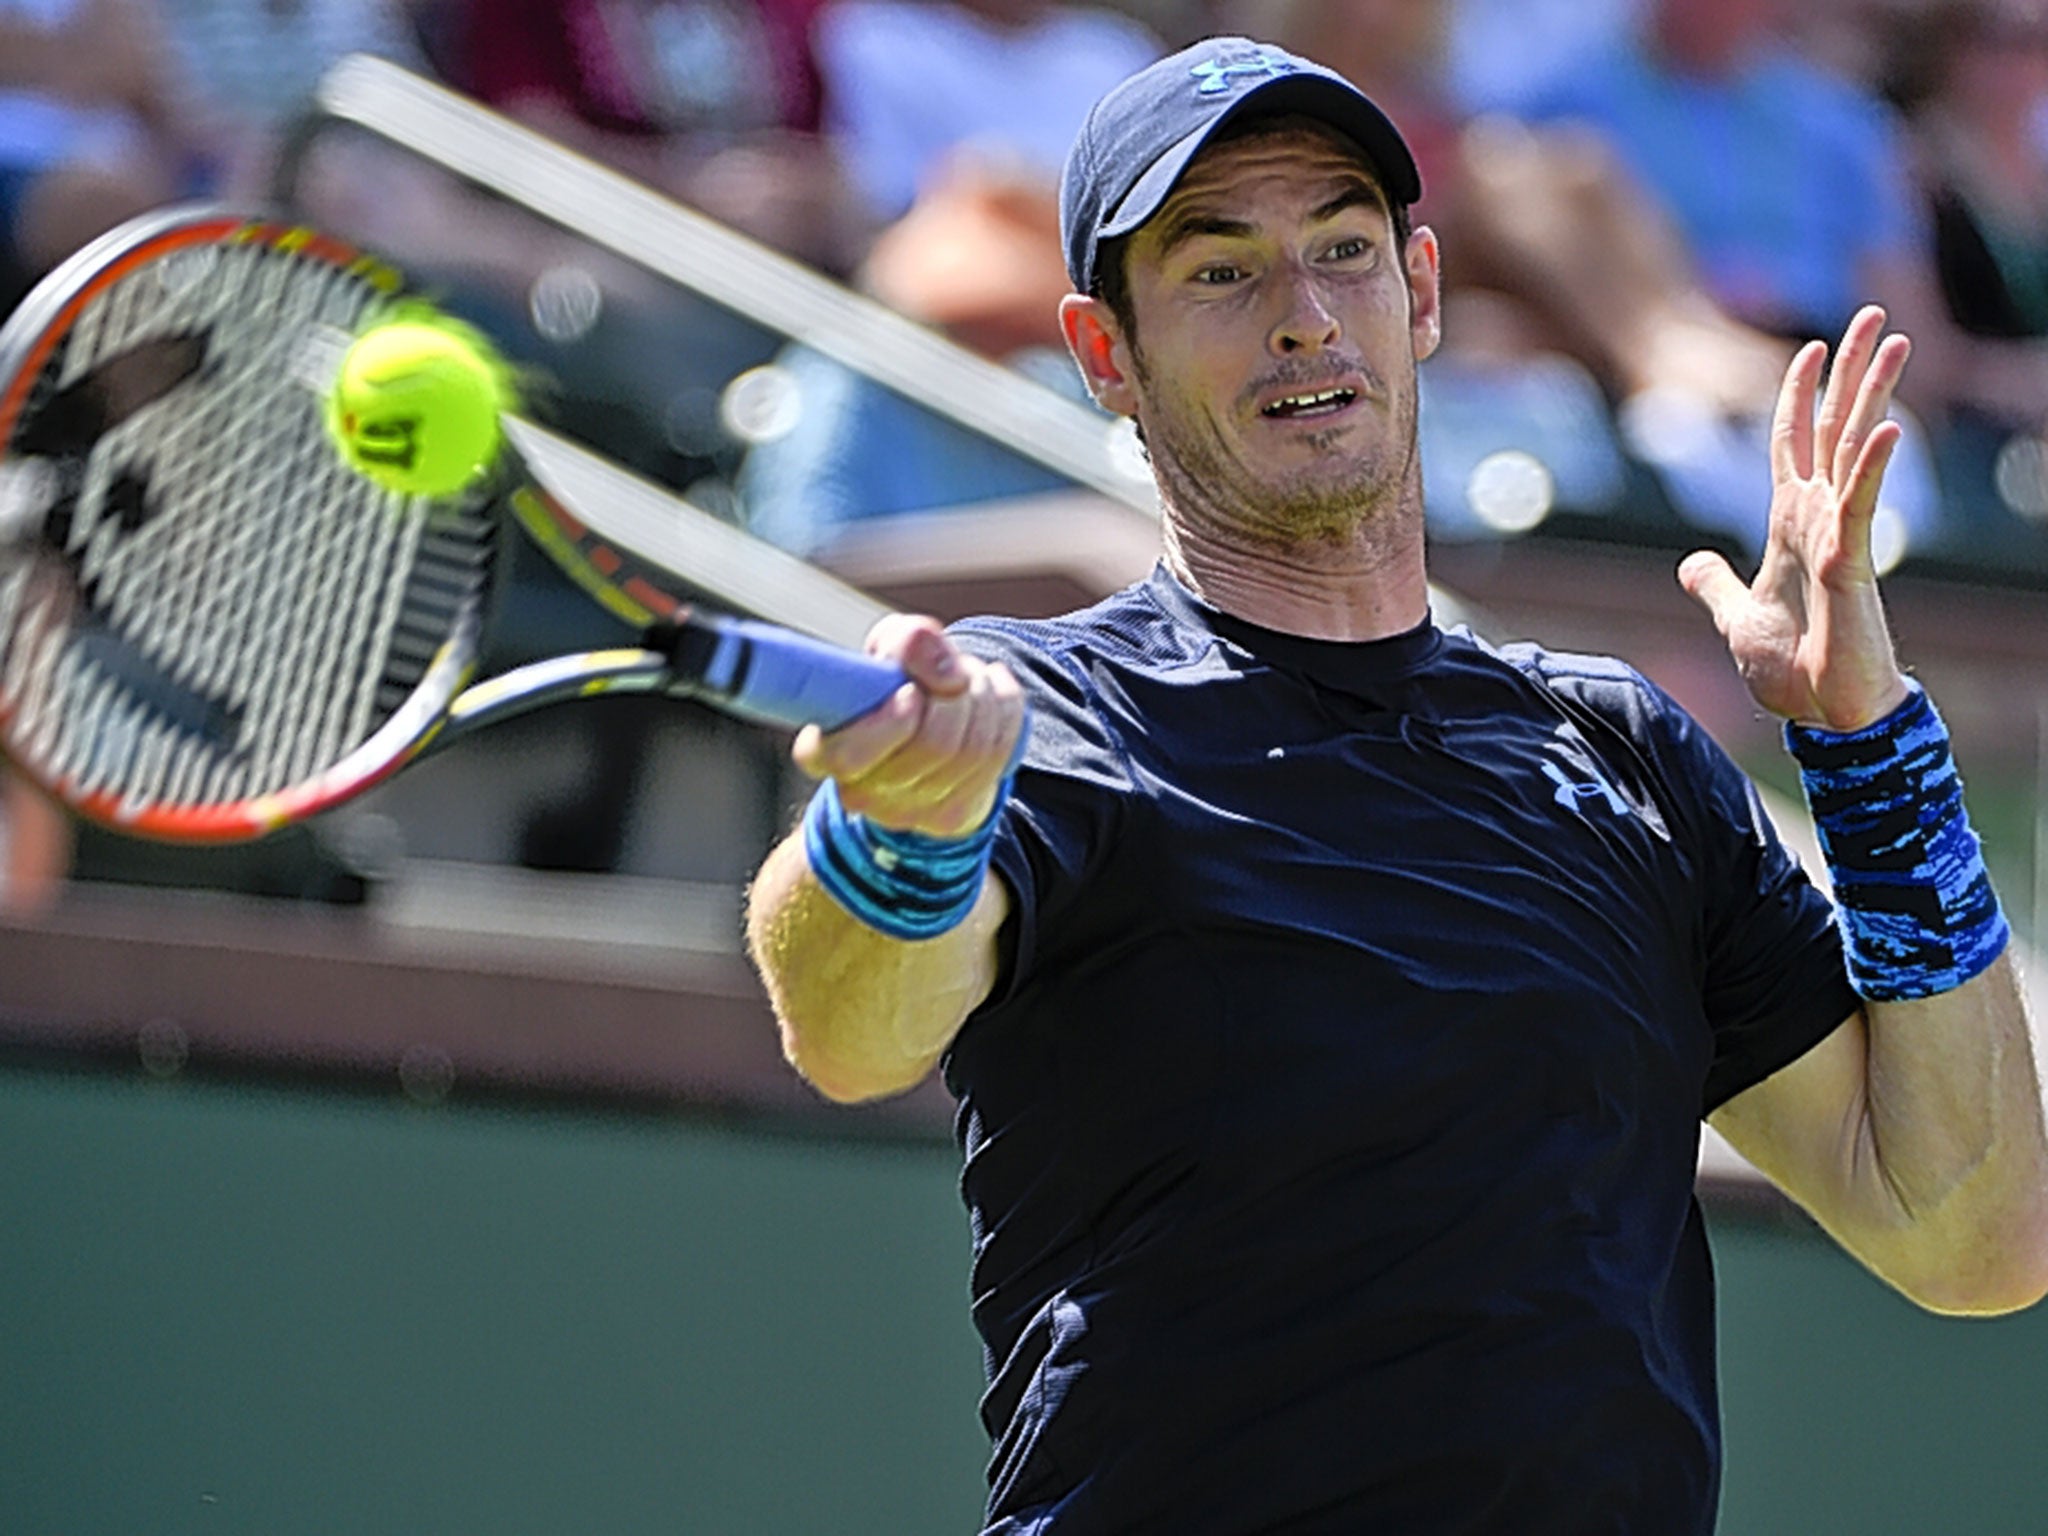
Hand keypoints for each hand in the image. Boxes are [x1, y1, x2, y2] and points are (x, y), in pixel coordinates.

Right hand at [793, 614, 1025, 837]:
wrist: (920, 736)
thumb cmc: (891, 688)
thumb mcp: (885, 650)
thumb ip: (906, 643)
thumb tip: (950, 673)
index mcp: (825, 753)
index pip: (851, 756)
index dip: (892, 721)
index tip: (911, 692)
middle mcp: (863, 793)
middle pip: (932, 745)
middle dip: (955, 693)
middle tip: (954, 671)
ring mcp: (910, 813)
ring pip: (972, 750)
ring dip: (982, 697)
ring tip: (970, 677)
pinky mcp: (951, 818)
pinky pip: (999, 754)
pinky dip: (1006, 710)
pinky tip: (992, 694)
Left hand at [1678, 305, 1913, 730]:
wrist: (1822, 715)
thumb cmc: (1791, 670)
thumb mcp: (1734, 617)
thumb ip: (1715, 585)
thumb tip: (1692, 563)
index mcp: (1789, 523)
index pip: (1793, 442)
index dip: (1799, 394)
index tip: (1812, 346)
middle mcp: (1819, 517)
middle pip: (1836, 427)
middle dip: (1852, 370)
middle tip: (1874, 314)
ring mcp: (1838, 535)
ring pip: (1856, 449)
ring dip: (1873, 394)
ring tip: (1896, 340)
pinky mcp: (1851, 561)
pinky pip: (1860, 505)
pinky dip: (1871, 466)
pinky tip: (1887, 427)